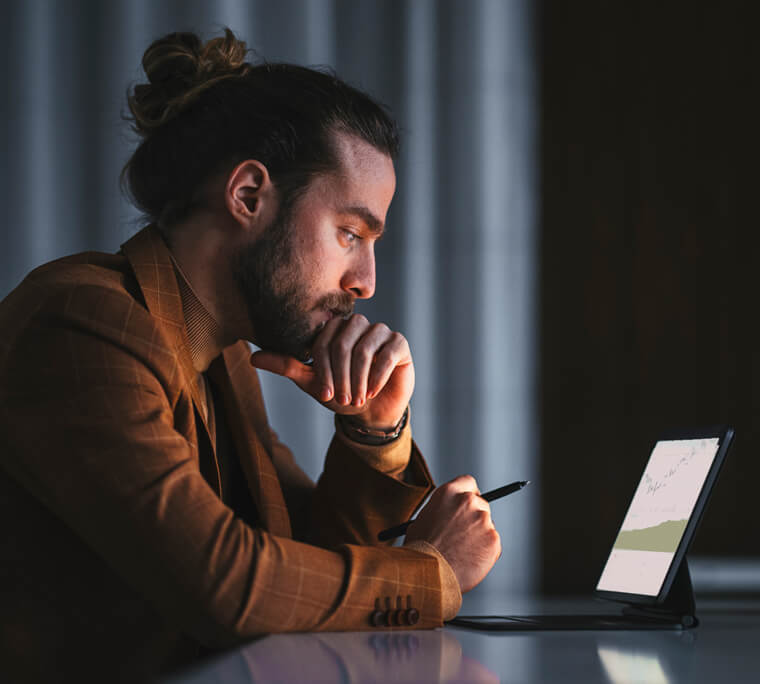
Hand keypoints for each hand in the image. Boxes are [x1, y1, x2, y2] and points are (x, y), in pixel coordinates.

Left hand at [250, 313, 413, 429]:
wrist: (372, 411)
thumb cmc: (341, 393)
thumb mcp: (312, 382)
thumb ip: (287, 366)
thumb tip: (253, 358)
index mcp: (334, 329)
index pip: (324, 340)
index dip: (322, 368)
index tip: (324, 394)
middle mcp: (358, 324)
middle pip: (344, 342)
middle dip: (340, 375)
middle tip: (342, 398)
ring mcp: (380, 332)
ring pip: (365, 348)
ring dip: (358, 378)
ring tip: (357, 398)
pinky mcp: (399, 344)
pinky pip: (387, 354)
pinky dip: (377, 376)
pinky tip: (372, 391)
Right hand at [404, 475, 500, 592]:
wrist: (428, 573)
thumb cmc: (420, 549)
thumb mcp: (423, 519)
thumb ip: (442, 510)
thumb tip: (451, 514)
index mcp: (449, 492)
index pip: (468, 482)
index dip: (469, 494)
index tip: (469, 504)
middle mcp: (468, 501)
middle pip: (481, 504)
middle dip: (474, 517)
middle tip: (464, 534)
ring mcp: (483, 520)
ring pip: (486, 526)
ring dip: (479, 536)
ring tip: (460, 552)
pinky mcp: (493, 539)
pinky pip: (492, 543)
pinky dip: (484, 552)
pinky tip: (468, 560)